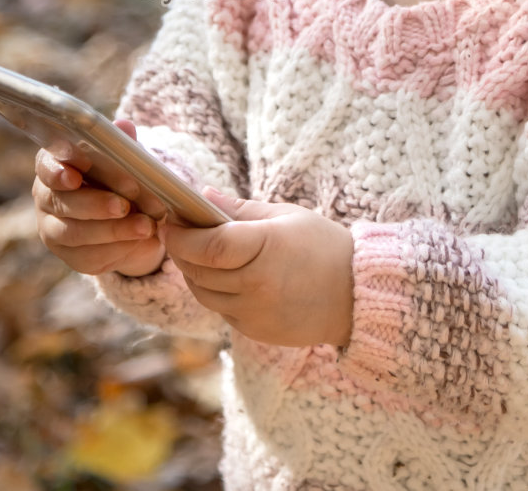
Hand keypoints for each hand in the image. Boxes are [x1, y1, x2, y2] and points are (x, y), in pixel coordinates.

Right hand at [32, 119, 166, 276]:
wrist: (130, 219)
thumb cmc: (119, 180)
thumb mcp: (124, 161)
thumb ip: (122, 146)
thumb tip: (124, 127)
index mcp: (54, 166)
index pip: (46, 166)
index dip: (57, 172)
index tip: (74, 177)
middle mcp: (46, 197)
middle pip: (61, 202)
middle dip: (95, 204)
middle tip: (123, 205)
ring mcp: (53, 230)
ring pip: (75, 233)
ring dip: (112, 230)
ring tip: (144, 226)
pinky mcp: (70, 256)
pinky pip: (88, 256)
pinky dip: (117, 249)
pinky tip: (139, 242)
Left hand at [163, 188, 354, 346]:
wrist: (357, 295)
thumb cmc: (323, 247)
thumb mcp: (285, 216)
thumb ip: (240, 209)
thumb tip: (202, 195)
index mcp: (266, 248)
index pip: (208, 246)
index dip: (182, 236)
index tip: (170, 222)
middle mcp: (257, 285)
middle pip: (198, 270)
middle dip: (181, 251)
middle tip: (178, 233)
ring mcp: (255, 313)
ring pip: (204, 294)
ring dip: (194, 273)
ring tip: (200, 254)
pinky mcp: (255, 331)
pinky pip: (221, 310)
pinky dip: (214, 292)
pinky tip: (225, 276)